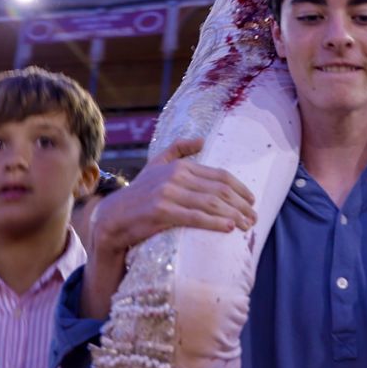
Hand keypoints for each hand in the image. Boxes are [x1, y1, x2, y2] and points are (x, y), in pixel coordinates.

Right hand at [81, 138, 254, 319]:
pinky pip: (194, 217)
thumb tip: (201, 139)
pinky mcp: (161, 212)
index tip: (252, 201)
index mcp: (179, 166)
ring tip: (245, 226)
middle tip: (254, 219)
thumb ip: (178, 149)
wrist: (113, 217)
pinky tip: (228, 228)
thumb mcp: (156, 165)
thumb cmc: (139, 194)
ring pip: (210, 203)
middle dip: (241, 205)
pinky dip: (214, 222)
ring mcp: (167, 193)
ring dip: (233, 215)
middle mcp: (175, 176)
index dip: (240, 189)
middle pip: (219, 190)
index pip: (219, 175)